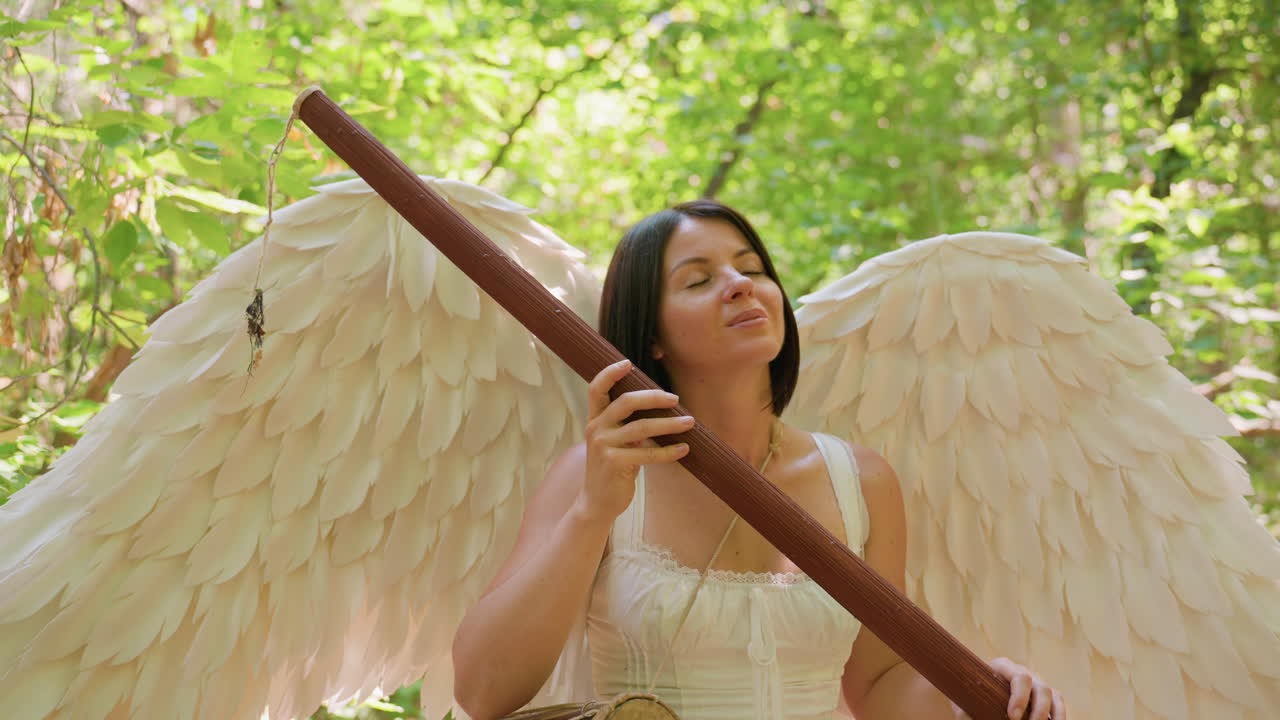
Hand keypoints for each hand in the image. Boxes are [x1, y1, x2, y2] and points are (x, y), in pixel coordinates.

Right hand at [578, 359, 693, 521]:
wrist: (597, 502)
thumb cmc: (612, 468)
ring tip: (690, 423)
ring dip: (669, 424)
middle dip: (654, 397)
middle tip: (675, 399)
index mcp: (595, 420)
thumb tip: (658, 408)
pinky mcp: (615, 464)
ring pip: (642, 427)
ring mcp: (603, 446)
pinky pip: (647, 453)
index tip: (628, 363)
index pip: (596, 389)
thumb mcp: (614, 442)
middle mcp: (596, 429)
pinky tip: (684, 449)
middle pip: (625, 402)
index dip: (610, 373)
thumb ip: (627, 425)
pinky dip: (668, 451)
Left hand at [952, 657, 1064, 719]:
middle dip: (1038, 710)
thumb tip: (966, 717)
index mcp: (1002, 666)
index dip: (1020, 697)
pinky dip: (1059, 717)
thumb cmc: (968, 694)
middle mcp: (1023, 672)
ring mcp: (1035, 683)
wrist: (976, 691)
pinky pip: (1058, 704)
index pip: (1019, 677)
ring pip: (1053, 694)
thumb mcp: (964, 699)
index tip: (1012, 716)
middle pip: (1041, 687)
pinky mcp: (1044, 696)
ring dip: (1054, 715)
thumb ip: (964, 709)